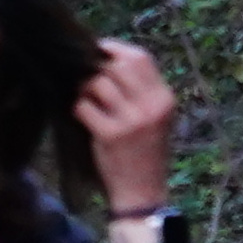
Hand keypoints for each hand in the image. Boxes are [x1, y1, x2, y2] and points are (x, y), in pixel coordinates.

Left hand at [76, 40, 180, 216]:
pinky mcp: (111, 136)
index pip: (140, 57)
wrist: (143, 192)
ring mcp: (133, 122)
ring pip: (97, 83)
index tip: (98, 54)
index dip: (114, 50)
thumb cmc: (143, 149)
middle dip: (96, 68)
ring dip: (84, 89)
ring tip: (86, 101)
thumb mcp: (154, 116)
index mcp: (165, 99)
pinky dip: (77, 108)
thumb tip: (105, 54)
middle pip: (117, 65)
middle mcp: (152, 107)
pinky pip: (83, 106)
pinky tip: (83, 118)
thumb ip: (139, 88)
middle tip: (87, 80)